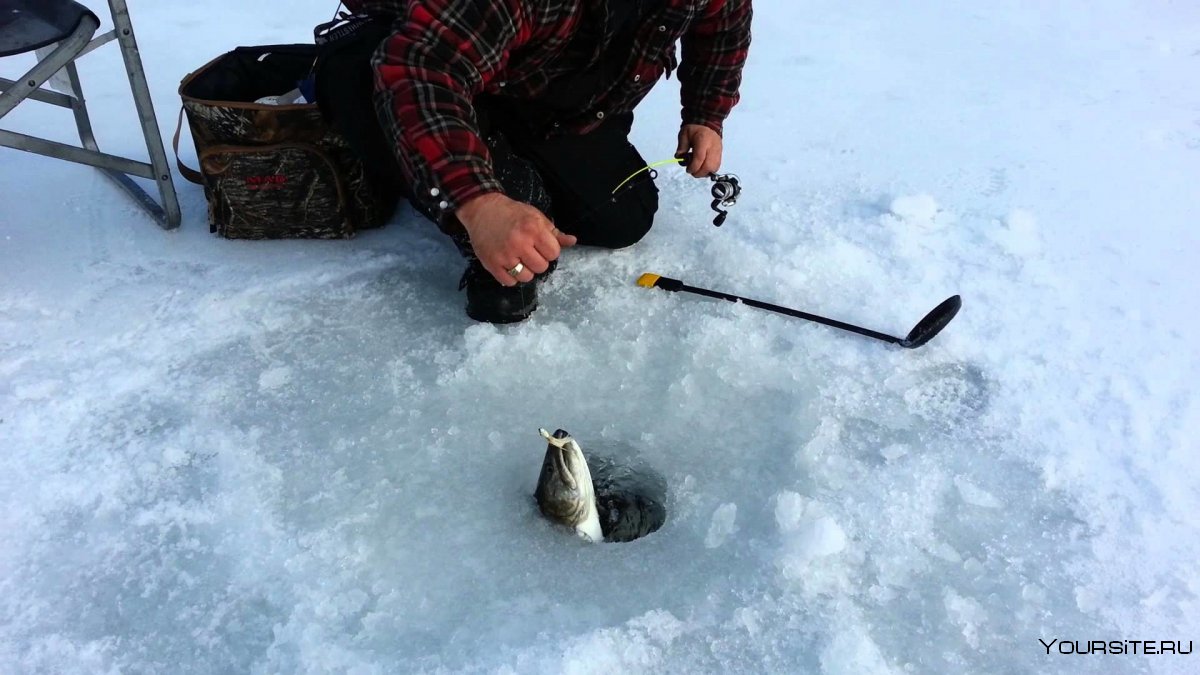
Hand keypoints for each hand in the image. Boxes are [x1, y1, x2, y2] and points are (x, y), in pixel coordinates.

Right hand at [456, 193, 576, 285]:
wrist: (482, 209)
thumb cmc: (512, 213)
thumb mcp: (536, 217)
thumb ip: (554, 233)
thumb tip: (573, 241)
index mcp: (533, 229)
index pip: (553, 253)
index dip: (549, 251)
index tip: (540, 246)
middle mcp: (520, 243)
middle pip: (541, 267)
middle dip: (537, 260)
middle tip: (527, 251)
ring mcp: (505, 255)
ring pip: (526, 277)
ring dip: (524, 271)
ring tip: (518, 258)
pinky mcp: (492, 264)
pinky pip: (509, 282)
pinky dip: (510, 277)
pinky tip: (508, 265)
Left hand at [675, 124, 722, 176]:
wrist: (707, 123)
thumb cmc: (695, 129)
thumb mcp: (684, 135)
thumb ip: (681, 147)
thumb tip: (679, 157)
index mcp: (703, 139)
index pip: (700, 158)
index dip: (693, 167)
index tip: (688, 169)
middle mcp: (712, 146)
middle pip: (709, 166)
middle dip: (699, 172)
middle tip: (692, 171)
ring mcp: (718, 150)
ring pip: (714, 168)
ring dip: (705, 172)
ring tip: (697, 169)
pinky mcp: (720, 154)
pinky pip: (716, 166)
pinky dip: (709, 170)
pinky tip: (702, 167)